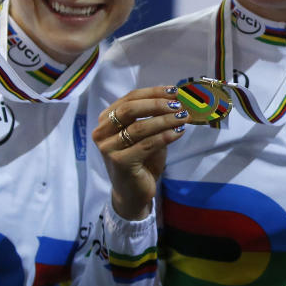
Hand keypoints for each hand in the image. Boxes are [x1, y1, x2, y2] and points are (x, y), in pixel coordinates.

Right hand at [92, 86, 189, 220]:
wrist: (132, 194)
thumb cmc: (140, 162)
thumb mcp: (146, 135)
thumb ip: (153, 118)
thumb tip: (175, 99)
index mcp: (106, 120)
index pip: (129, 98)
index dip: (152, 92)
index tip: (173, 91)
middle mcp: (102, 132)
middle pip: (130, 109)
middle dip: (157, 104)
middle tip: (178, 105)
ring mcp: (108, 148)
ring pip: (139, 127)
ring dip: (165, 120)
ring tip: (183, 117)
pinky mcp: (119, 162)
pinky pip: (146, 144)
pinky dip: (165, 136)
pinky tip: (179, 132)